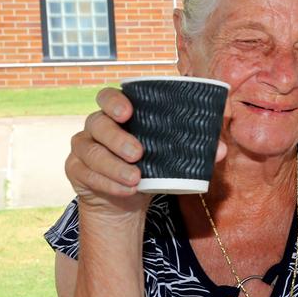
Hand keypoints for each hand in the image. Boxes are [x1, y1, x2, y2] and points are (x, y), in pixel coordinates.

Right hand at [66, 87, 226, 212]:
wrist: (127, 199)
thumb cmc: (151, 167)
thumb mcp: (171, 157)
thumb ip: (194, 150)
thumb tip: (221, 149)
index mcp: (118, 115)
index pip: (107, 97)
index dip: (114, 101)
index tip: (129, 112)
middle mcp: (96, 126)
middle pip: (98, 123)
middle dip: (117, 138)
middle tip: (138, 153)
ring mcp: (82, 148)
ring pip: (92, 152)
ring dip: (113, 166)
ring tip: (135, 179)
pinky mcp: (76, 170)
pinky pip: (87, 174)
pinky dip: (108, 183)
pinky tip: (125, 190)